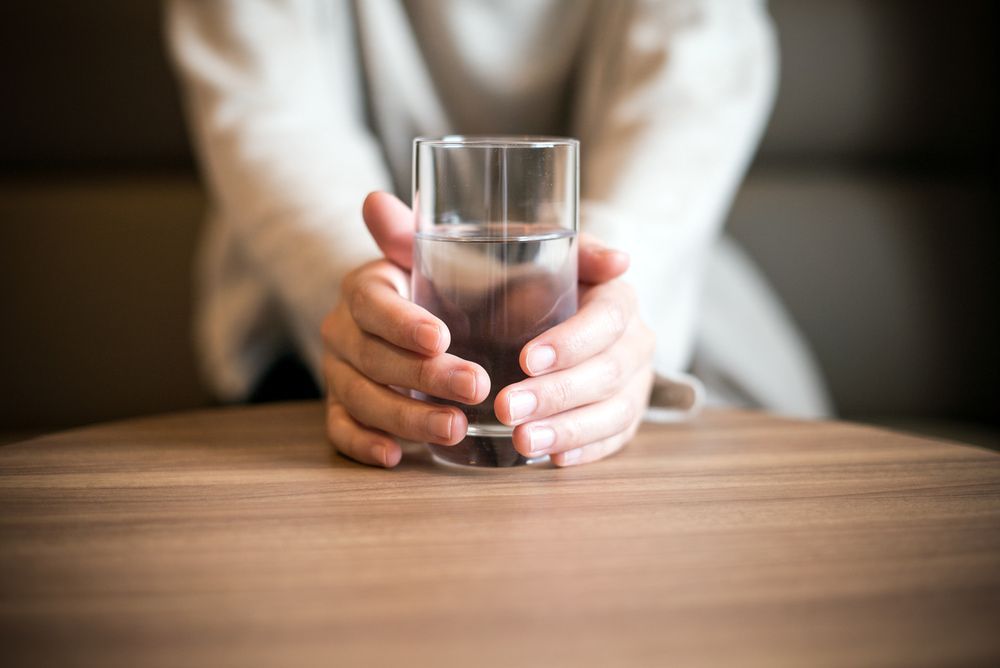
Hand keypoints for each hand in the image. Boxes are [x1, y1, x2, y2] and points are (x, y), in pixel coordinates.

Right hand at [321, 193, 490, 466]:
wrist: (414, 324)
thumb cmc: (438, 289)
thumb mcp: (440, 260)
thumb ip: (429, 238)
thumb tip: (407, 209)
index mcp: (364, 287)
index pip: (372, 302)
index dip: (403, 322)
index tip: (442, 336)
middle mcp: (342, 330)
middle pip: (374, 357)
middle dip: (425, 376)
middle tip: (477, 387)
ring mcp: (338, 373)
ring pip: (362, 398)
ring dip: (407, 417)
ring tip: (456, 427)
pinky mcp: (341, 409)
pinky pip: (340, 431)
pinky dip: (363, 445)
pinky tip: (396, 456)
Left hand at [492, 238, 655, 466]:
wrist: (553, 310)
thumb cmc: (544, 280)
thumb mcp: (553, 254)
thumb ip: (581, 251)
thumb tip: (619, 260)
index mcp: (619, 300)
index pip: (607, 320)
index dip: (571, 342)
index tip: (526, 359)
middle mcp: (637, 343)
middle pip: (609, 373)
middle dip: (557, 394)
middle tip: (506, 407)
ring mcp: (636, 384)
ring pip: (615, 413)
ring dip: (567, 431)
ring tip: (522, 441)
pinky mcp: (626, 416)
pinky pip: (615, 440)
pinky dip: (586, 451)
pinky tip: (552, 458)